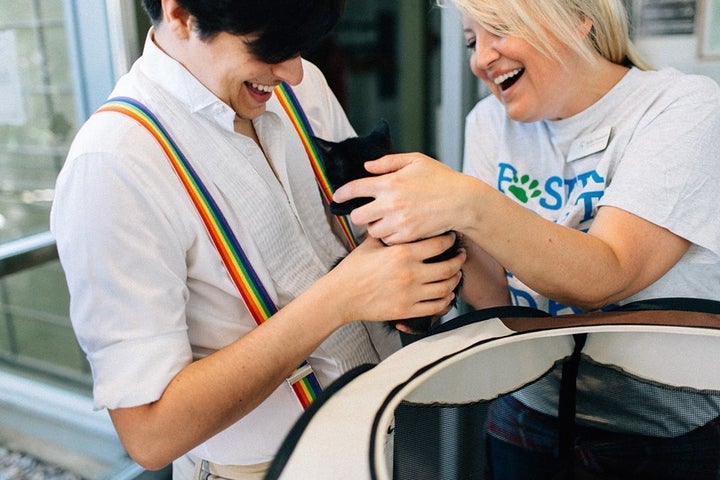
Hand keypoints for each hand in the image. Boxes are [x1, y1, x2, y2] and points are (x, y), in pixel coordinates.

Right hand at [329, 234, 464, 322]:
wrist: (340, 296)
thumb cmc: (353, 269)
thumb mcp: (370, 244)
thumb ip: (388, 233)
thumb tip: (399, 219)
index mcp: (402, 253)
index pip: (438, 244)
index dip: (449, 240)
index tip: (450, 237)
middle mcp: (410, 273)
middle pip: (448, 267)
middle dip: (458, 260)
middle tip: (461, 255)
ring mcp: (410, 294)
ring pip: (446, 288)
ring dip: (455, 280)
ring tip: (456, 274)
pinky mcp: (407, 310)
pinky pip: (436, 307)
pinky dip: (446, 301)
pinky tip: (446, 294)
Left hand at [333, 153, 475, 244]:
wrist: (462, 201)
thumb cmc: (440, 178)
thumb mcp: (415, 161)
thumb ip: (388, 163)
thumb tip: (366, 167)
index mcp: (389, 183)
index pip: (354, 189)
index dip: (342, 194)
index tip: (337, 197)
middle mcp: (390, 204)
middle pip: (357, 216)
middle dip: (359, 214)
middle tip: (368, 211)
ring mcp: (399, 222)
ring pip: (372, 231)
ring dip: (375, 226)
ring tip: (385, 220)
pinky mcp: (408, 236)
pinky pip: (388, 241)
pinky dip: (389, 236)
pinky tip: (397, 228)